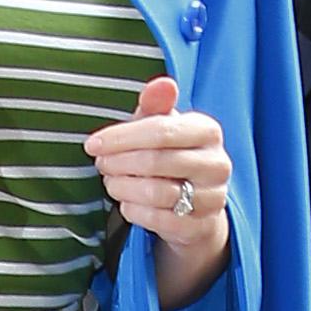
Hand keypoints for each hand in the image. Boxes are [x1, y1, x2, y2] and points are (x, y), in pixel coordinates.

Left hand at [86, 80, 231, 305]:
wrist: (196, 206)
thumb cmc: (172, 156)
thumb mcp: (162, 127)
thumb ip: (156, 105)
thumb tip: (162, 83)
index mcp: (208, 131)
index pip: (161, 130)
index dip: (121, 137)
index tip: (93, 144)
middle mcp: (217, 164)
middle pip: (155, 161)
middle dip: (118, 163)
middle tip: (100, 164)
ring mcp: (212, 198)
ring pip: (154, 192)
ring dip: (122, 187)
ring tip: (111, 182)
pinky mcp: (200, 226)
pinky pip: (156, 220)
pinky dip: (133, 210)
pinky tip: (126, 202)